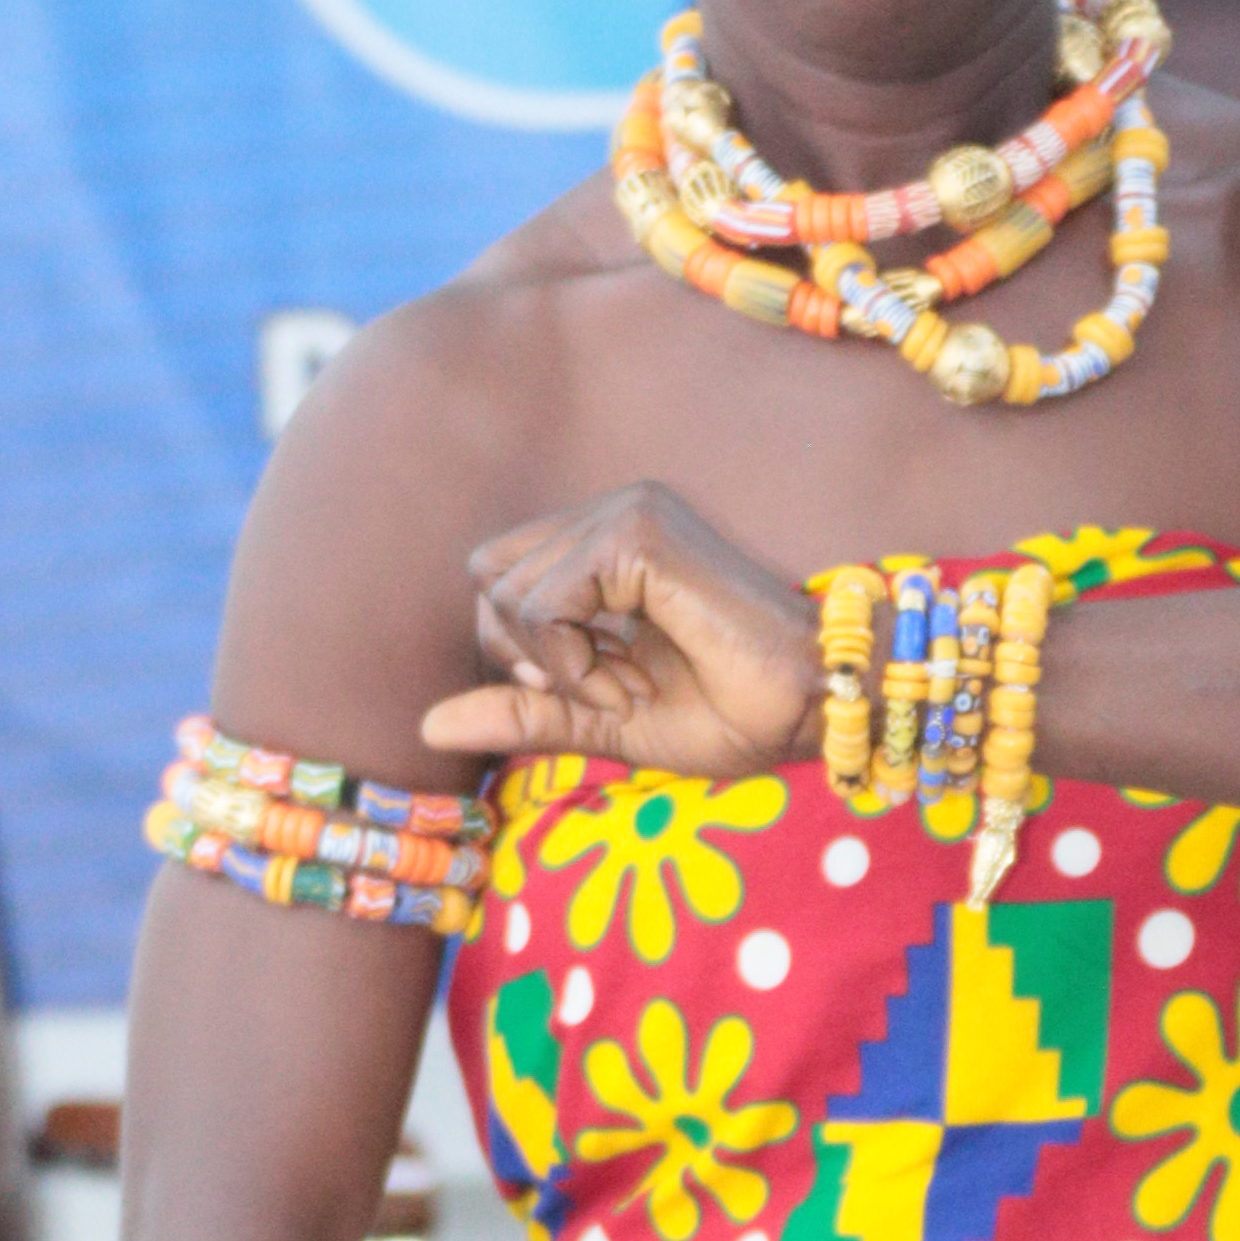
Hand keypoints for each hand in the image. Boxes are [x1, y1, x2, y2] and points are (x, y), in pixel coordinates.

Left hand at [425, 481, 816, 780]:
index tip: (599, 696)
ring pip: (507, 592)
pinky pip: (543, 604)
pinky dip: (574, 662)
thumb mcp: (603, 720)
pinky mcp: (635, 532)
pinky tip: (636, 681)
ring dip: (561, 668)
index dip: (522, 656)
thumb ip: (523, 714)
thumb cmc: (733, 714)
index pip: (497, 583)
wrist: (812, 709)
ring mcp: (622, 514)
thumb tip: (427, 726)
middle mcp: (609, 516)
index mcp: (603, 547)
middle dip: (528, 659)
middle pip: (486, 580)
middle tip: (608, 694)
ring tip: (634, 689)